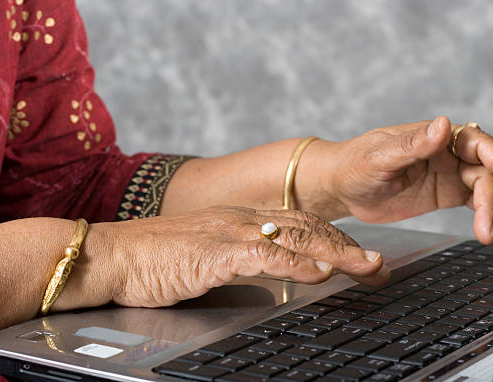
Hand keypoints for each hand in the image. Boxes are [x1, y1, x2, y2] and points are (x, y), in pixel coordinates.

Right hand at [101, 206, 386, 307]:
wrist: (113, 255)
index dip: (338, 240)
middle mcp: (242, 219)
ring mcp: (228, 232)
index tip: (364, 259)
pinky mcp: (211, 251)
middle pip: (308, 227)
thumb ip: (247, 260)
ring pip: (294, 236)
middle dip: (349, 246)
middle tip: (379, 266)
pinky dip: (293, 264)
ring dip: (335, 252)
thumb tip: (282, 274)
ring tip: (366, 267)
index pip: (302, 224)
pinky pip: (260, 255)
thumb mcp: (212, 256)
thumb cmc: (158, 259)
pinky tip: (317, 273)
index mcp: (243, 219)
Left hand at [327, 116, 492, 244]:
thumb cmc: (354, 165)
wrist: (341, 187)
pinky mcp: (444, 193)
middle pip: (486, 171)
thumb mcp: (379, 156)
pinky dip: (487, 216)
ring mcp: (448, 173)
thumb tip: (443, 124)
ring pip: (485, 188)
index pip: (476, 143)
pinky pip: (474, 202)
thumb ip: (413, 144)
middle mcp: (446, 152)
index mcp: (433, 136)